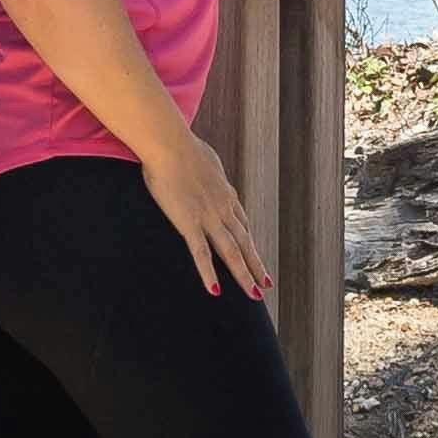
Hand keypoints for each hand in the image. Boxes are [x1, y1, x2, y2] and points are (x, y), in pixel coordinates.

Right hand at [142, 125, 269, 301]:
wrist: (171, 144)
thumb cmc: (182, 146)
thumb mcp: (204, 158)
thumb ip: (207, 169)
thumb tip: (206, 165)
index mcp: (225, 193)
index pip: (242, 223)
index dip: (249, 242)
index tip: (254, 255)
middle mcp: (223, 208)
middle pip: (244, 242)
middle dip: (256, 265)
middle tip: (267, 284)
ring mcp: (208, 217)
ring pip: (231, 252)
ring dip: (245, 274)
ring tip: (255, 293)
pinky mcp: (189, 222)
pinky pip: (201, 253)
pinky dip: (209, 273)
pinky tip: (215, 290)